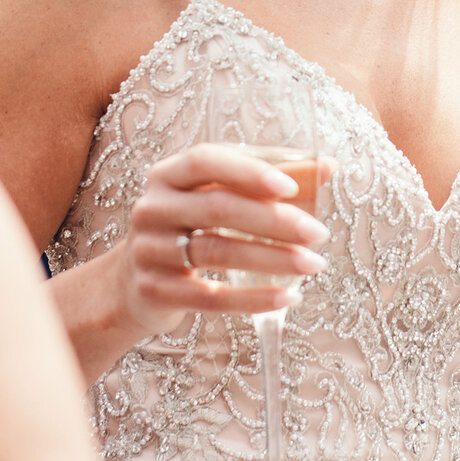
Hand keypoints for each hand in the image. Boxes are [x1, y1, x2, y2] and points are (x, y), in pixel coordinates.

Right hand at [118, 144, 328, 336]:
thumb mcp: (217, 197)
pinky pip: (210, 298)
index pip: (205, 161)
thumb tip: (327, 165)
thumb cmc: (190, 228)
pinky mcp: (154, 292)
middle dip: (274, 220)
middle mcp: (152, 208)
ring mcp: (148, 251)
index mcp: (168, 175)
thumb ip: (268, 179)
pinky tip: (288, 297)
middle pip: (217, 208)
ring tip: (312, 264)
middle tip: (318, 233)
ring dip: (271, 258)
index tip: (291, 187)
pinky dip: (253, 299)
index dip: (249, 172)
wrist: (132, 283)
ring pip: (216, 252)